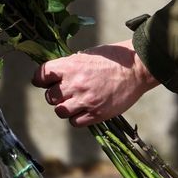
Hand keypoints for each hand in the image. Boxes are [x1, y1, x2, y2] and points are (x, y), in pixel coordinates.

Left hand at [32, 40, 159, 127]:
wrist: (137, 68)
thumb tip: (56, 75)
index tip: (43, 81)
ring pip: (60, 111)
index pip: (41, 75)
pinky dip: (77, 118)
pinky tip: (84, 110)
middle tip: (65, 91)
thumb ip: (70, 66)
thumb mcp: (88, 55)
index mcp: (71, 66)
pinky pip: (75, 122)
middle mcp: (75, 83)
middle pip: (49, 96)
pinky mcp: (96, 114)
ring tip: (75, 102)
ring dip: (65, 107)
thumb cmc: (114, 58)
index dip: (40, 79)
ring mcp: (85, 100)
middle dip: (55, 95)